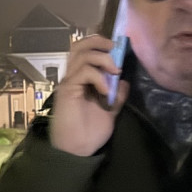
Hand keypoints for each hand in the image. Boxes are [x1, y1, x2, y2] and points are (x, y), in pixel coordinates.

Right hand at [48, 35, 129, 156]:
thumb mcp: (109, 111)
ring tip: (114, 70)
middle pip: (79, 45)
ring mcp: (69, 82)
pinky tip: (105, 90)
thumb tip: (124, 81)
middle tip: (115, 49)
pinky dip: (98, 76)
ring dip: (102, 58)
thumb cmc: (89, 133)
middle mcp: (73, 77)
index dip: (100, 45)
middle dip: (98, 41)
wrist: (77, 150)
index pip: (86, 51)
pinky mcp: (67, 90)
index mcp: (81, 79)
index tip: (118, 49)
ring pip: (82, 54)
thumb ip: (116, 96)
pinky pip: (83, 72)